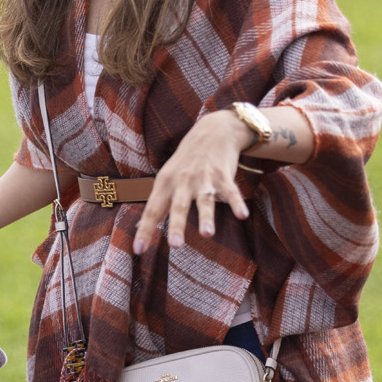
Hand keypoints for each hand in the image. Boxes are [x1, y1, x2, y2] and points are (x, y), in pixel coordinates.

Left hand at [133, 111, 252, 254]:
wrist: (211, 131)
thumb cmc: (185, 161)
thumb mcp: (166, 178)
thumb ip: (157, 204)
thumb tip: (139, 225)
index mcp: (165, 183)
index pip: (153, 210)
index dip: (145, 230)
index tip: (139, 251)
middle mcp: (182, 181)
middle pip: (178, 206)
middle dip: (177, 226)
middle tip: (175, 246)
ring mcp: (203, 177)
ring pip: (204, 200)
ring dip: (206, 217)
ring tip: (208, 235)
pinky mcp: (223, 175)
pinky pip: (231, 191)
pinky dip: (236, 203)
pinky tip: (242, 215)